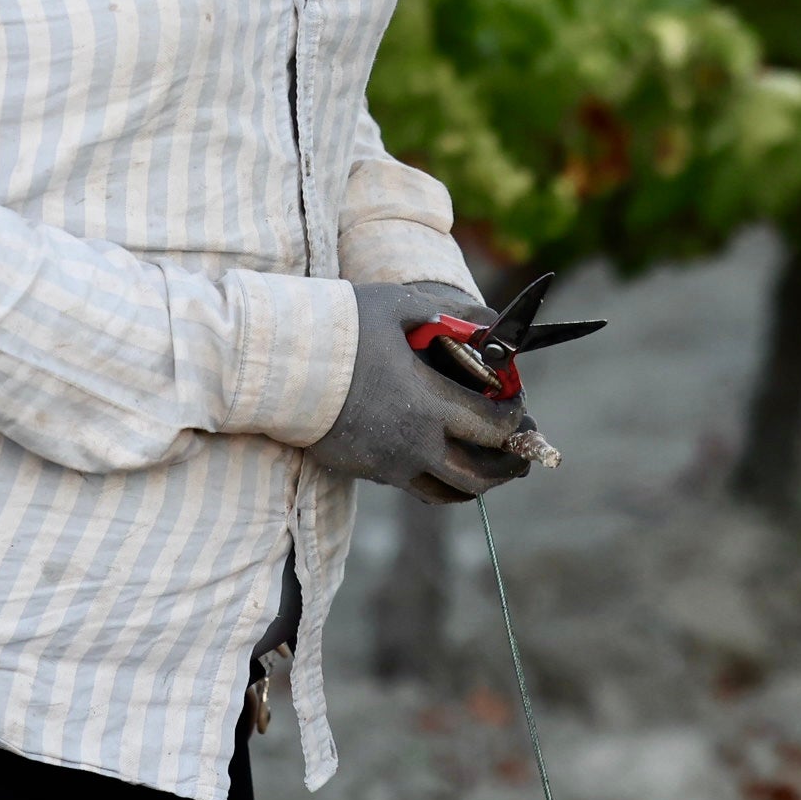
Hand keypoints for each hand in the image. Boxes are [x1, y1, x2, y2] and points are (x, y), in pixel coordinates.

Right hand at [302, 281, 533, 503]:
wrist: (277, 367)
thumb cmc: (340, 329)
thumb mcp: (399, 307)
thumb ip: (452, 315)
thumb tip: (492, 322)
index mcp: (428, 404)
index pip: (494, 427)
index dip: (516, 420)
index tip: (518, 407)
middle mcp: (414, 445)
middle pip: (481, 475)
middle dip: (510, 465)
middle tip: (523, 453)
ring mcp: (390, 466)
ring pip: (451, 493)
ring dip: (479, 482)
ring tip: (492, 467)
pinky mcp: (369, 473)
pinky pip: (418, 489)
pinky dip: (442, 482)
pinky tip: (447, 462)